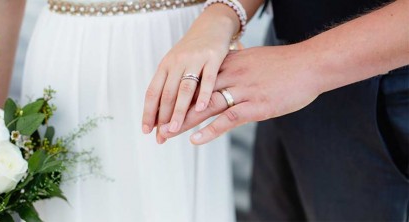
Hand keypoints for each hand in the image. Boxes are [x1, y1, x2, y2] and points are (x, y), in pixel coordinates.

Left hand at [142, 6, 239, 143]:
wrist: (211, 27)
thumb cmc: (192, 51)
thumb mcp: (176, 64)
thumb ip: (169, 86)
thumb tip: (159, 114)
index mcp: (165, 66)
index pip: (153, 92)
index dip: (148, 112)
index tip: (146, 130)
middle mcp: (176, 62)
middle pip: (167, 93)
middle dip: (163, 117)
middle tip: (162, 137)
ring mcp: (195, 59)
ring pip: (184, 89)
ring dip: (178, 111)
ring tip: (175, 129)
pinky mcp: (213, 57)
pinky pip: (208, 78)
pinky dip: (203, 94)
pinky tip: (201, 109)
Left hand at [159, 45, 321, 144]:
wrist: (310, 64)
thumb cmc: (284, 64)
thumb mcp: (253, 59)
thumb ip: (235, 67)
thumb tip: (223, 73)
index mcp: (229, 64)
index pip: (195, 81)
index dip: (178, 96)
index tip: (162, 108)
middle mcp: (231, 75)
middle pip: (195, 95)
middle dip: (174, 112)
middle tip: (156, 126)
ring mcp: (243, 91)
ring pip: (206, 107)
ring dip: (184, 123)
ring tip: (167, 135)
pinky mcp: (256, 106)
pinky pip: (228, 119)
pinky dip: (209, 130)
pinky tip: (195, 140)